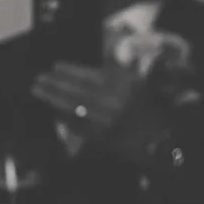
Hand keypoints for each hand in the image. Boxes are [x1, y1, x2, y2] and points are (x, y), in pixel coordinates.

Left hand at [33, 60, 166, 164]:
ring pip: (73, 106)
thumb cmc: (154, 110)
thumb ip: (120, 72)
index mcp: (124, 86)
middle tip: (39, 78)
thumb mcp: (140, 84)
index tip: (55, 66)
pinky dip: (64, 117)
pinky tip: (53, 111)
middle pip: (77, 90)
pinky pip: (78, 125)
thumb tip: (100, 64)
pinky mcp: (101, 137)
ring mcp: (106, 120)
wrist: (164, 139)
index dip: (71, 70)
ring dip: (53, 98)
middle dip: (56, 83)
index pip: (91, 76)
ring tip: (39, 90)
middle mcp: (113, 102)